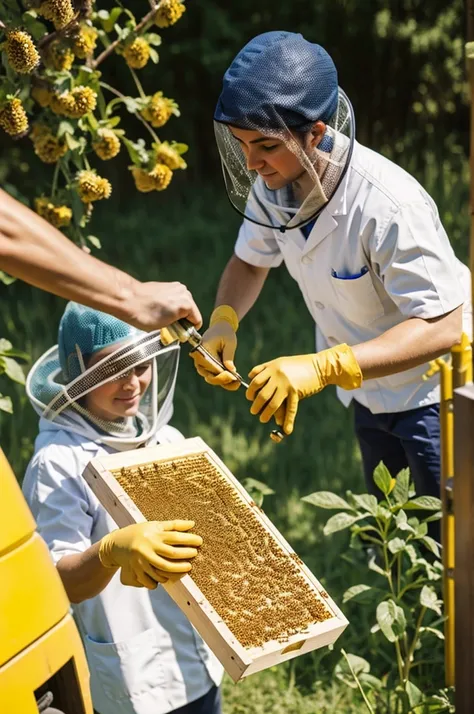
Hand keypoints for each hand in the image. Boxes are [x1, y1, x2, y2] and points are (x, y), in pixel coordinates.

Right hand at [98, 520, 201, 588]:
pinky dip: (160, 581)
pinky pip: (151, 580)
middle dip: (186, 555)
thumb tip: (193, 524)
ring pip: (163, 569)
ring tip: (185, 568)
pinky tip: (168, 578)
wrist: (116, 544)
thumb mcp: (154, 525)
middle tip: (195, 555)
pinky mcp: (136, 571)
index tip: (200, 541)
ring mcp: (141, 560)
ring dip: (176, 571)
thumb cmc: (139, 532)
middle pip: (171, 554)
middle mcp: (148, 547)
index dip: (189, 539)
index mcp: (153, 534)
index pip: (175, 537)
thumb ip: (173, 525)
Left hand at [126, 281, 201, 331]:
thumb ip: (177, 327)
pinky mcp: (168, 284)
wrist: (128, 298)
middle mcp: (185, 293)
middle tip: (170, 327)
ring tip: (163, 317)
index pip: (197, 321)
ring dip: (177, 312)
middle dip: (183, 320)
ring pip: (183, 304)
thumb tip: (179, 329)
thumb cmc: (144, 314)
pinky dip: (171, 304)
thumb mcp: (163, 327)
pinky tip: (160, 308)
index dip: (189, 330)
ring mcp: (176, 287)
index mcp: (187, 304)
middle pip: (191, 311)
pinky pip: (175, 298)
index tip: (180, 334)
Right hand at [190, 305, 240, 390]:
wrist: (220, 327)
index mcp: (203, 349)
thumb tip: (231, 371)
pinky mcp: (206, 365)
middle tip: (236, 382)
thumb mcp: (230, 342)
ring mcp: (202, 362)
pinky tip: (233, 381)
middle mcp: (200, 357)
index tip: (234, 378)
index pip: (211, 366)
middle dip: (222, 380)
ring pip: (210, 377)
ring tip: (236, 384)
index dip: (222, 375)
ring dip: (222, 382)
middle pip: (208, 375)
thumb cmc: (225, 333)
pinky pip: (212, 374)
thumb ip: (229, 356)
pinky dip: (222, 379)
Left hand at [246, 344, 361, 434]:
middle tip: (253, 410)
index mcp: (272, 367)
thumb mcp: (281, 362)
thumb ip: (266, 368)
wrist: (321, 366)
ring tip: (262, 419)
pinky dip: (288, 421)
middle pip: (261, 394)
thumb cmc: (299, 364)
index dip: (250, 391)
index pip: (255, 381)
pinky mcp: (296, 391)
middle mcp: (277, 375)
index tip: (250, 397)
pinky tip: (287, 430)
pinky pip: (291, 409)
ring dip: (266, 414)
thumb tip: (251, 376)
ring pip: (272, 403)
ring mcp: (286, 384)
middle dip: (256, 404)